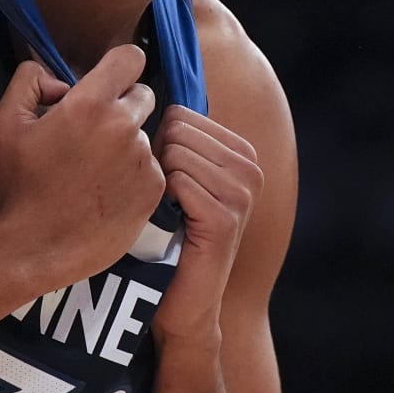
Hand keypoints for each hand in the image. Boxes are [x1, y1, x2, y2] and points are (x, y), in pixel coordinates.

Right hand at [0, 46, 164, 289]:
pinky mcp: (154, 189)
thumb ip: (30, 81)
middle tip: (92, 134)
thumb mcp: (5, 123)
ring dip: (125, 145)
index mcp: (91, 104)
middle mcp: (125, 127)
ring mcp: (144, 159)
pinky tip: (106, 193)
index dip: (119, 66)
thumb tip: (62, 82)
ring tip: (93, 173)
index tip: (108, 82)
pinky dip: (134, 175)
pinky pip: (151, 168)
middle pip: (142, 95)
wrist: (35, 249)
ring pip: (144, 136)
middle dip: (121, 106)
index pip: (131, 58)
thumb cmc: (18, 187)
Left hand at [151, 105, 262, 341]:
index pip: (181, 113)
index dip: (158, 145)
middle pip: (177, 129)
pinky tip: (166, 225)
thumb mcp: (178, 181)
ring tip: (163, 214)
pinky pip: (177, 182)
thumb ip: (176, 140)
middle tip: (160, 200)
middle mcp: (250, 168)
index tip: (162, 180)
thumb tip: (144, 90)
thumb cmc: (168, 236)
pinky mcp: (226, 219)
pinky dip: (160, 202)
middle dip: (155, 160)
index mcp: (241, 152)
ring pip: (175, 153)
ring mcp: (242, 194)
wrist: (180, 302)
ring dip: (156, 183)